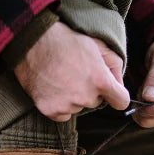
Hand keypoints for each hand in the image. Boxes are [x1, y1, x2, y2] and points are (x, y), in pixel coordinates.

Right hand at [14, 22, 129, 121]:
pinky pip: (62, 114)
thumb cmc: (65, 40)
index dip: (116, 95)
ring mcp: (67, 105)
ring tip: (61, 77)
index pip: (121, 101)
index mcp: (100, 81)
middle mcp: (85, 97)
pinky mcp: (50, 110)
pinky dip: (59, 104)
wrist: (33, 42)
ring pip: (78, 107)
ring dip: (73, 97)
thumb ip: (114, 65)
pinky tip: (53, 87)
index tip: (110, 91)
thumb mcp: (97, 45)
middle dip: (90, 91)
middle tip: (76, 73)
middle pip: (96, 102)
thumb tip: (119, 84)